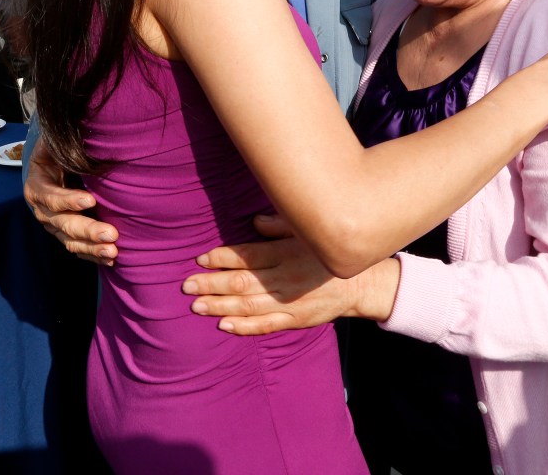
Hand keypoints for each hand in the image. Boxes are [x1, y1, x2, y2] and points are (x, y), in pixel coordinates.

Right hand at [23, 136, 118, 264]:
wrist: (55, 165)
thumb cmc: (60, 151)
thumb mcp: (58, 143)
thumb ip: (65, 143)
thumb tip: (89, 134)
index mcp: (38, 184)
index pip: (50, 196)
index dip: (68, 199)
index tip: (91, 200)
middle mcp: (42, 209)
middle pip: (62, 223)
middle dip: (87, 229)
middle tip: (111, 233)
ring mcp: (53, 224)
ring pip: (70, 240)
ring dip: (92, 247)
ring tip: (113, 251)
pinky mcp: (65, 234)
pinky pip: (78, 248)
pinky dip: (93, 254)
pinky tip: (111, 258)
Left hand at [183, 215, 397, 334]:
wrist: (362, 284)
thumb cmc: (329, 253)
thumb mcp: (308, 232)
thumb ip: (281, 226)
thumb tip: (254, 221)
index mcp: (287, 253)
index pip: (248, 256)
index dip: (222, 258)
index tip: (200, 259)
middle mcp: (286, 279)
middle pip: (242, 282)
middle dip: (211, 283)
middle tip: (186, 284)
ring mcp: (290, 303)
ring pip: (248, 306)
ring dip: (220, 305)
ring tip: (196, 305)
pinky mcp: (296, 320)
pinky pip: (266, 326)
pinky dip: (244, 326)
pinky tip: (224, 325)